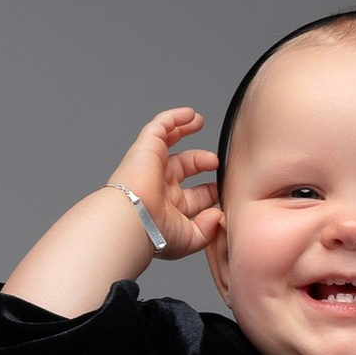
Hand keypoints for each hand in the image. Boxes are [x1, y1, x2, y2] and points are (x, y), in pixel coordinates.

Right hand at [3, 107, 222, 315]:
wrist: (133, 221)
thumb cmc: (154, 233)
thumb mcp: (190, 239)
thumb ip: (207, 228)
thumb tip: (218, 215)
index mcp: (167, 207)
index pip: (192, 196)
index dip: (209, 191)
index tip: (222, 191)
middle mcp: (158, 185)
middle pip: (183, 167)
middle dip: (201, 162)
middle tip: (215, 162)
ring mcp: (151, 165)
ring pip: (168, 140)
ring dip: (184, 129)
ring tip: (198, 121)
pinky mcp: (146, 148)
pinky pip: (160, 126)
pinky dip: (174, 118)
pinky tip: (190, 114)